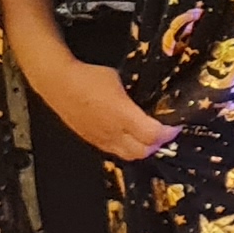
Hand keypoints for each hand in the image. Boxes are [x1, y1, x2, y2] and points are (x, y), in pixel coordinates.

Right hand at [37, 58, 175, 161]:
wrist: (58, 84)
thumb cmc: (90, 77)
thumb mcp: (119, 81)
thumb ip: (135, 96)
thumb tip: (148, 99)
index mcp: (123, 115)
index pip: (153, 135)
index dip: (168, 134)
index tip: (176, 126)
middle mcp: (113, 132)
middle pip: (142, 152)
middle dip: (158, 145)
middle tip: (165, 134)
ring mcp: (100, 139)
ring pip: (128, 156)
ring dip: (142, 150)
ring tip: (150, 138)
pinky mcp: (90, 140)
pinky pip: (113, 151)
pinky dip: (126, 149)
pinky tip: (129, 138)